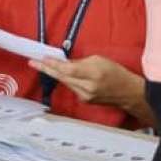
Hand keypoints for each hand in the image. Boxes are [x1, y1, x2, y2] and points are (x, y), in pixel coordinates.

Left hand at [28, 55, 144, 109]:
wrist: (128, 92)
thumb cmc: (116, 73)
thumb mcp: (99, 60)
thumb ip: (80, 61)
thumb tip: (65, 63)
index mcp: (93, 74)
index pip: (68, 69)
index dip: (53, 64)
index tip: (42, 59)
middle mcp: (88, 87)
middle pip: (62, 77)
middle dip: (46, 69)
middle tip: (32, 62)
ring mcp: (85, 96)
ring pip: (65, 82)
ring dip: (55, 73)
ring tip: (43, 65)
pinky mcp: (84, 100)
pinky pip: (71, 87)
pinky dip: (66, 79)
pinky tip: (63, 74)